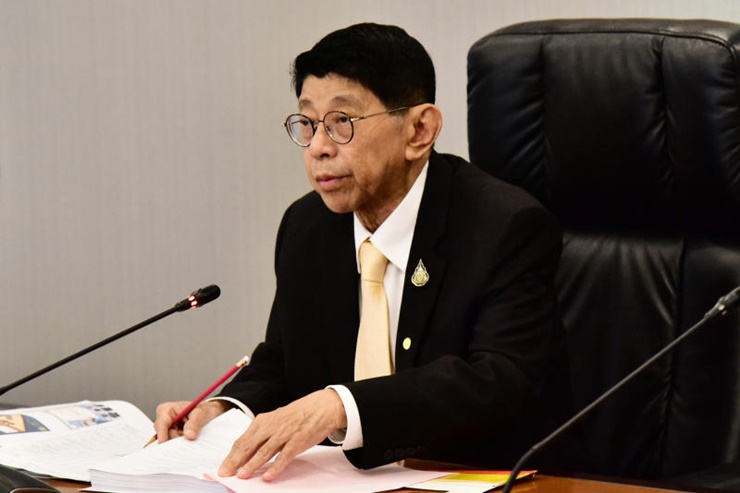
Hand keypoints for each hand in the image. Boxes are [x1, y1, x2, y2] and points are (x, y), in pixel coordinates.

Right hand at [153, 400, 229, 442]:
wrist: (212, 414)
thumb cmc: (204, 410)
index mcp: (168, 410)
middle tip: (187, 440)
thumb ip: (195, 422)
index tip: (165, 442)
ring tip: (193, 437)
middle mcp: (166, 421)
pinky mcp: (176, 439)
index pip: (161, 423)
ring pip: (170, 442)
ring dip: (181, 443)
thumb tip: (189, 435)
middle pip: (164, 435)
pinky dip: (183, 446)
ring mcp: (170, 431)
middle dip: (175, 440)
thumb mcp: (202, 412)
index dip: (162, 433)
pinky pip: (176, 446)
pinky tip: (191, 442)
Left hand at [217, 389, 346, 480]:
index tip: (223, 467)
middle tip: (225, 474)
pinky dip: (276, 466)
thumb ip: (261, 434)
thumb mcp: (275, 420)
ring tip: (242, 476)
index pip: (242, 440)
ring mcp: (285, 433)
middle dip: (235, 461)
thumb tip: (245, 451)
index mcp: (263, 421)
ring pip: (264, 451)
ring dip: (252, 465)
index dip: (231, 455)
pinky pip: (285, 455)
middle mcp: (271, 426)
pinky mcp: (298, 440)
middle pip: (249, 446)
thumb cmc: (297, 415)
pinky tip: (268, 476)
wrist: (321, 407)